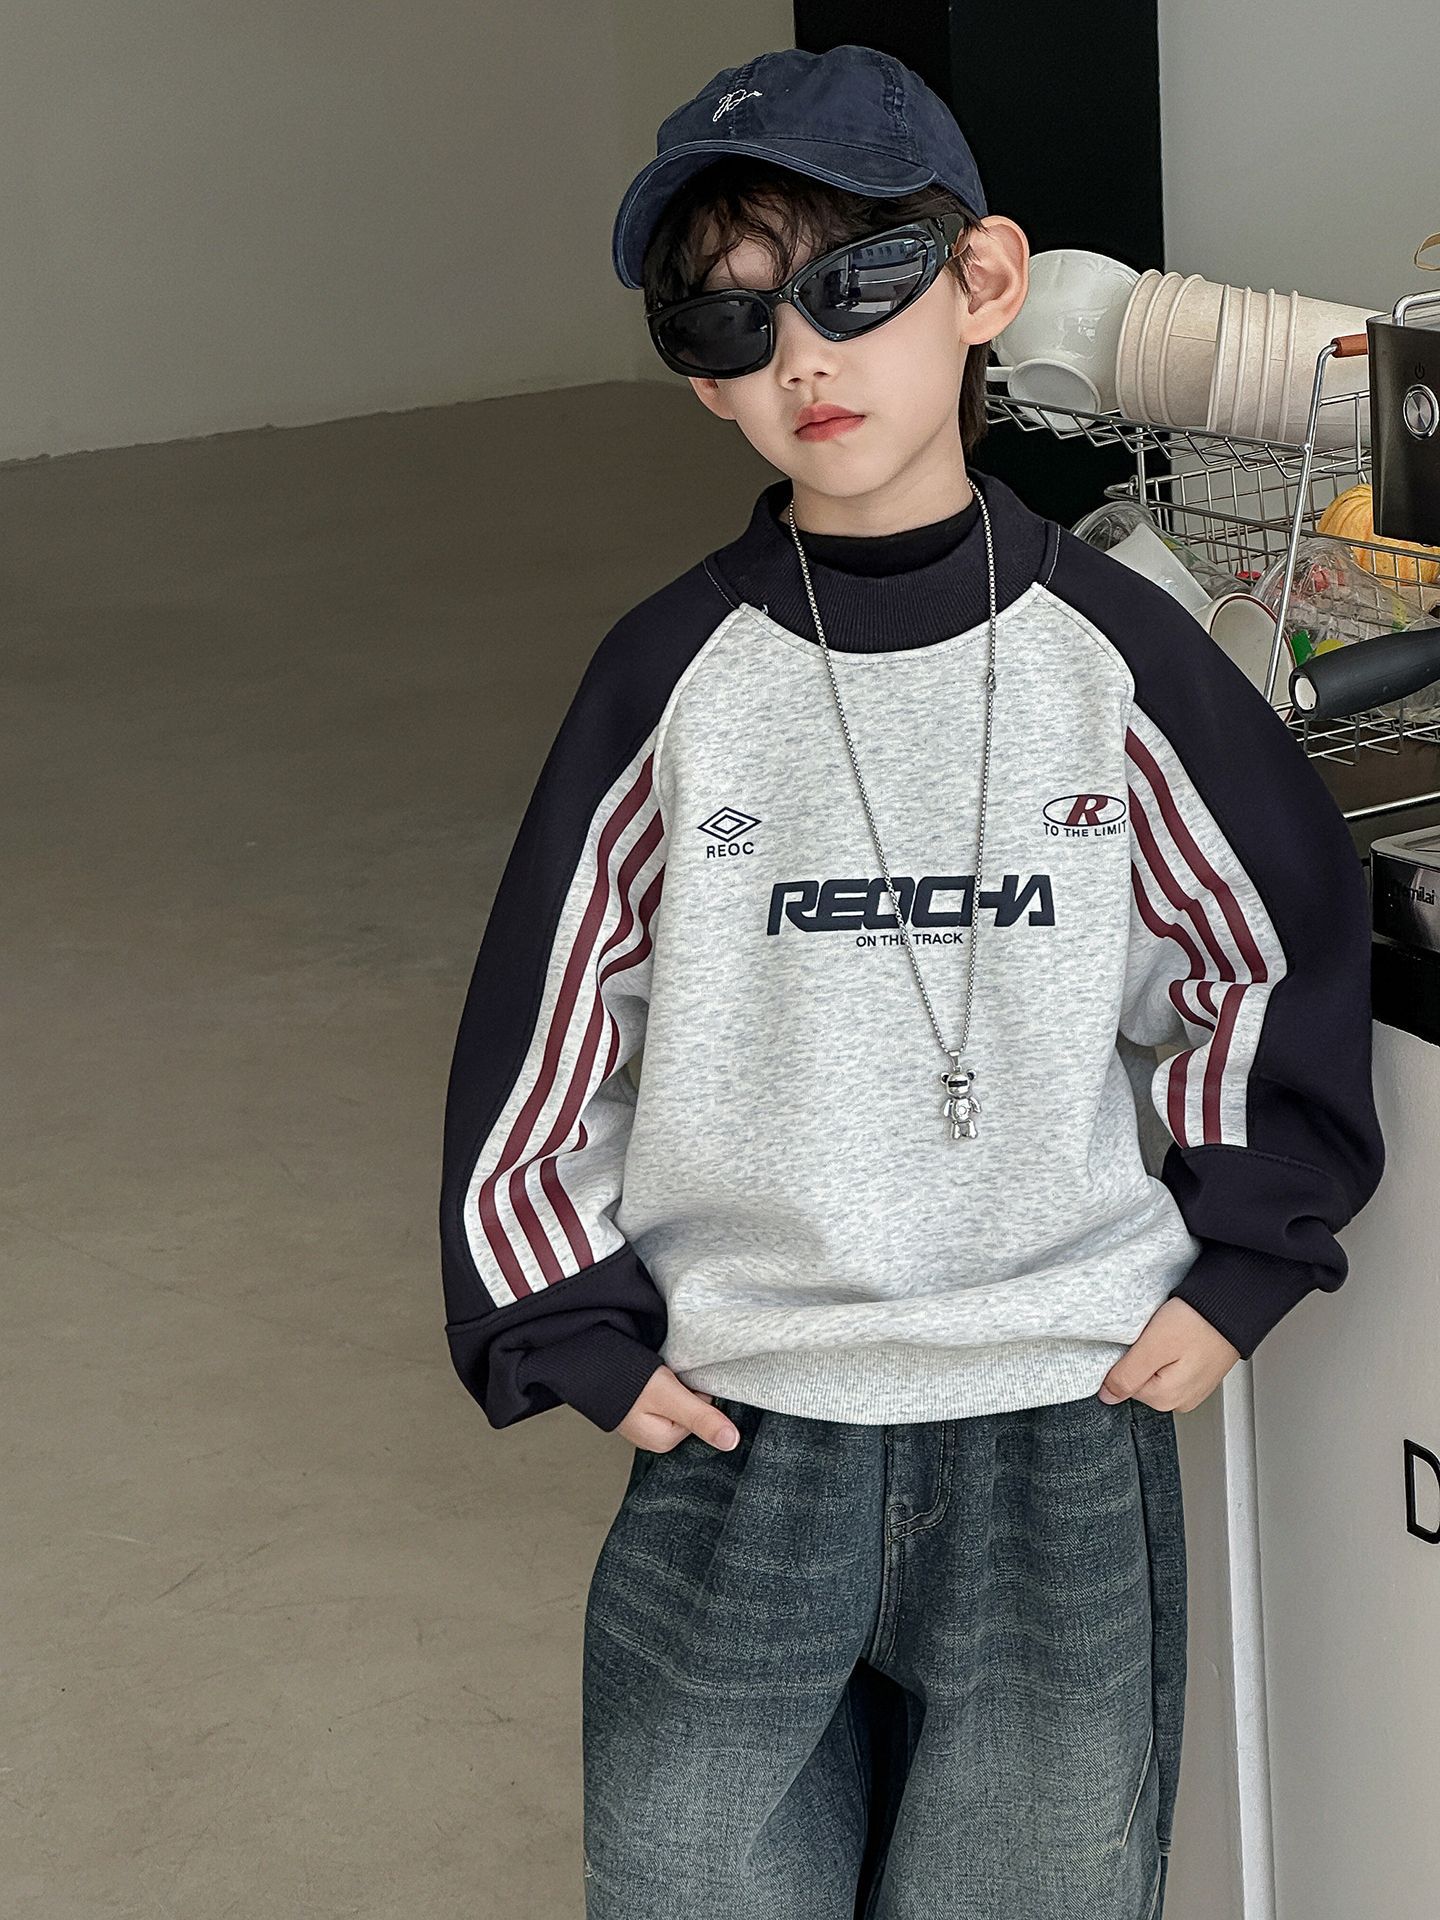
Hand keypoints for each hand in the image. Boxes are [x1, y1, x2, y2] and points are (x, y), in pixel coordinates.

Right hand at [617, 1363, 740, 1452]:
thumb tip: (732, 1441)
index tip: (685, 1382)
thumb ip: (702, 1419)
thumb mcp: (671, 1399)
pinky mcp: (641, 1408)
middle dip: (687, 1390)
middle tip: (671, 1377)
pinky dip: (664, 1384)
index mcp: (665, 1442)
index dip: (699, 1392)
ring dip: (676, 1385)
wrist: (591, 1363)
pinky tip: (654, 1376)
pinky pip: (664, 1397)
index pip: (703, 1413)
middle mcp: (656, 1437)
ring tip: (661, 1375)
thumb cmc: (626, 1382)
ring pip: (679, 1401)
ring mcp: (647, 1423)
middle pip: (692, 1409)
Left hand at [1096, 1297, 1242, 1412]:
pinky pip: (1171, 1367)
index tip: (1139, 1342)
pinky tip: (1178, 1338)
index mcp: (1165, 1399)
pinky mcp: (1198, 1374)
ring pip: (1154, 1372)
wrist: (1232, 1306)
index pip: (1122, 1384)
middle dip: (1140, 1357)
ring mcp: (1191, 1389)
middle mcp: (1180, 1401)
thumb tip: (1107, 1396)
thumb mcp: (1153, 1346)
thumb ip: (1127, 1375)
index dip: (1125, 1358)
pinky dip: (1169, 1352)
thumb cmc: (1197, 1322)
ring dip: (1155, 1353)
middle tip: (1156, 1336)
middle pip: (1138, 1380)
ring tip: (1170, 1336)